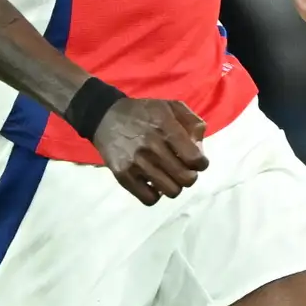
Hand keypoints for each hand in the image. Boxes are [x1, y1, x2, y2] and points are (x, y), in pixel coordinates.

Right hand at [92, 97, 207, 205]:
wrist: (105, 116)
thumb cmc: (143, 113)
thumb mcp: (170, 107)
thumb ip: (192, 123)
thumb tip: (201, 147)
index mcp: (166, 127)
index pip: (195, 159)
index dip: (201, 163)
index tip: (196, 161)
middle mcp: (152, 147)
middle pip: (186, 179)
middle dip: (190, 175)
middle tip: (182, 169)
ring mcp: (136, 163)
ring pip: (171, 191)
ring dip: (174, 185)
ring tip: (168, 176)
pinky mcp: (123, 176)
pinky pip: (149, 199)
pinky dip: (155, 194)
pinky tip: (153, 183)